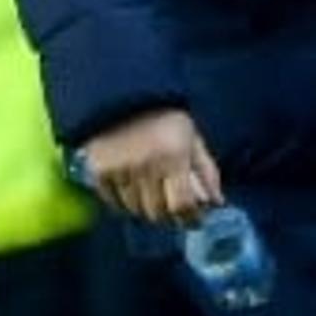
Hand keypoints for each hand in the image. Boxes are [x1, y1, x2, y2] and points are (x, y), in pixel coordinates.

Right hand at [78, 105, 220, 227]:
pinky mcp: (98, 171)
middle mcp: (146, 166)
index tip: (195, 220)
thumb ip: (206, 172)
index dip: (191, 218)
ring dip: (147, 209)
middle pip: (158, 212)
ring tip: (153, 197)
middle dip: (169, 215)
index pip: (182, 205)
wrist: (121, 95)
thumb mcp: (192, 139)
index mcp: (173, 156)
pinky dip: (124, 203)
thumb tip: (217, 204)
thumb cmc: (164, 118)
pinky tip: (132, 192)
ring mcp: (119, 170)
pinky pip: (113, 202)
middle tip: (173, 208)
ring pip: (135, 210)